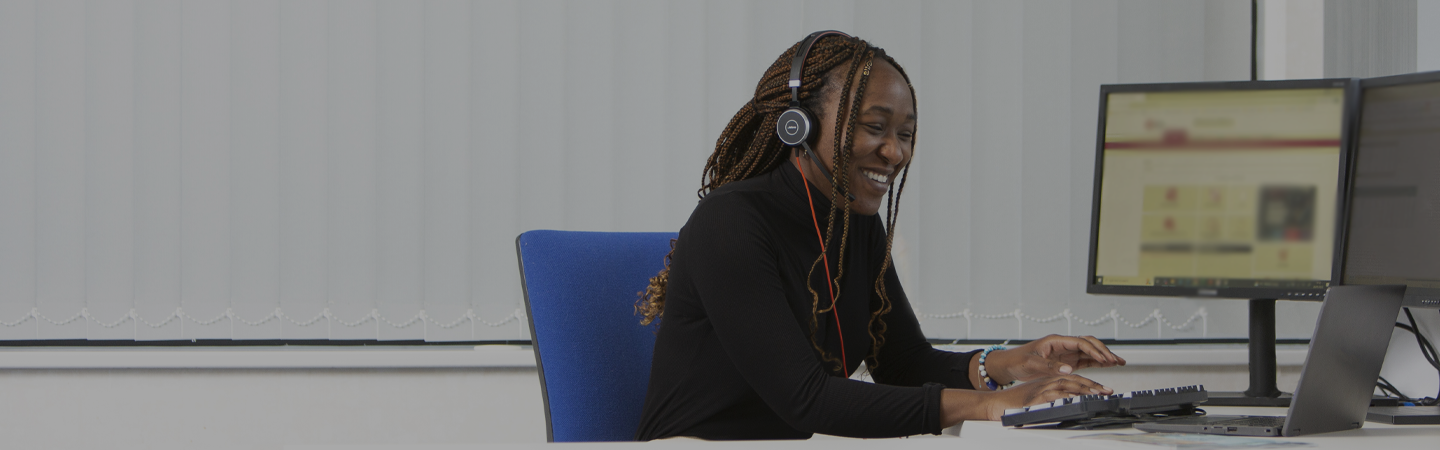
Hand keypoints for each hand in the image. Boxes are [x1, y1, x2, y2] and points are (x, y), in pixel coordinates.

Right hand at [981, 374, 1113, 420]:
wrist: (994, 403)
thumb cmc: (1013, 403)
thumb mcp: (1036, 398)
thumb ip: (1050, 397)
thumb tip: (1066, 402)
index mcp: (1047, 382)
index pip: (1072, 379)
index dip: (1088, 383)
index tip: (1102, 389)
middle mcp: (1046, 382)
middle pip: (1073, 380)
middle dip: (1092, 385)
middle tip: (1107, 391)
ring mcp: (1040, 389)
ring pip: (1066, 384)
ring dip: (1084, 388)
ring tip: (1098, 393)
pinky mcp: (1035, 397)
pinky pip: (1054, 395)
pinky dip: (1066, 395)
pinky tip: (1077, 398)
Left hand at [986, 334, 1124, 384]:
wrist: (1009, 365)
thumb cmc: (1018, 360)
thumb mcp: (1032, 363)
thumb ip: (1050, 366)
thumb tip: (1069, 368)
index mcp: (1055, 341)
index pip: (1080, 342)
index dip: (1094, 350)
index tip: (1104, 359)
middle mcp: (1063, 345)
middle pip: (1089, 344)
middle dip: (1104, 351)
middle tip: (1117, 361)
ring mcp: (1066, 353)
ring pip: (1090, 352)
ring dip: (1104, 356)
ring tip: (1120, 362)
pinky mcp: (1066, 362)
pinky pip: (1085, 360)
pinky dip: (1097, 362)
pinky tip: (1108, 365)